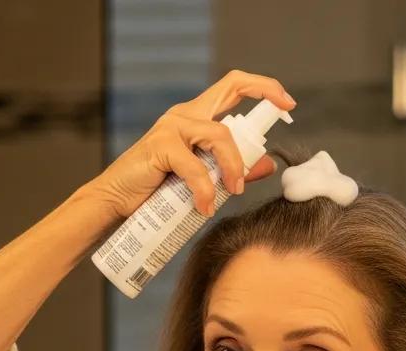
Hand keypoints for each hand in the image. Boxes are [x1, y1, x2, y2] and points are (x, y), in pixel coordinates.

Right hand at [87, 69, 295, 219]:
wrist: (117, 204)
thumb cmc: (157, 193)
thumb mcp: (203, 180)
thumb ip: (233, 170)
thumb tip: (267, 164)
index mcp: (196, 119)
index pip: (234, 87)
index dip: (264, 87)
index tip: (288, 104)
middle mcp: (185, 116)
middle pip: (231, 88)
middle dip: (263, 96)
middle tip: (280, 123)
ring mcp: (172, 127)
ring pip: (219, 135)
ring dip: (234, 166)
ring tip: (233, 192)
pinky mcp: (160, 146)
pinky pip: (194, 166)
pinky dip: (205, 190)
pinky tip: (205, 208)